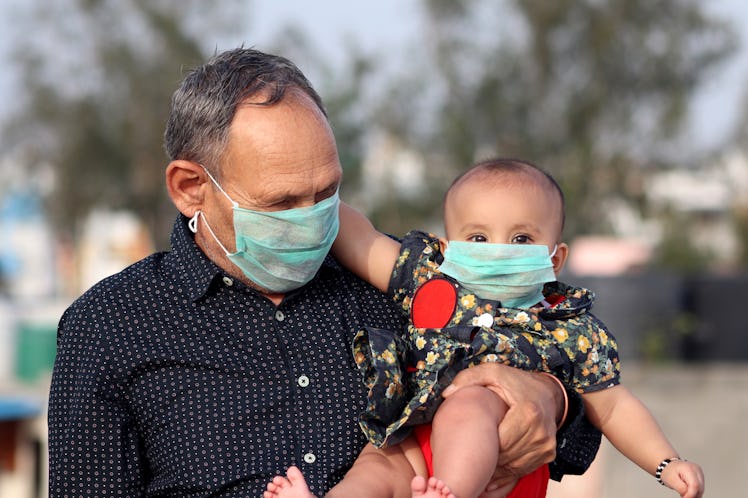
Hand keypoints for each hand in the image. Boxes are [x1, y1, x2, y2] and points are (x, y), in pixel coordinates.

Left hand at [442, 363, 559, 488]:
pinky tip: (491, 471)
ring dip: (496, 469)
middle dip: (487, 458)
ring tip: (478, 464)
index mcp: (527, 411)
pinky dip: (507, 472)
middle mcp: (540, 431)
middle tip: (469, 455)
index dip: (483, 444)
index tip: (468, 442)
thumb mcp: (493, 372)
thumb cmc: (517, 383)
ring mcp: (545, 445)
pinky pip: (523, 470)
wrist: (547, 393)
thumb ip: (469, 378)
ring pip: (514, 467)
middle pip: (507, 457)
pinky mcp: (548, 454)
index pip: (500, 442)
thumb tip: (446, 394)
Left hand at [662, 460, 704, 497]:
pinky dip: (694, 491)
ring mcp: (699, 473)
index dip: (691, 494)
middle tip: (683, 496)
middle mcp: (696, 469)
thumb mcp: (671, 480)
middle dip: (692, 495)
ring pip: (701, 489)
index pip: (695, 485)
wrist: (669, 467)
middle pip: (699, 488)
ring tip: (684, 492)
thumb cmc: (669, 471)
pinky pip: (700, 488)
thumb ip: (681, 488)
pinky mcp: (700, 477)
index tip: (684, 497)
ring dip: (694, 494)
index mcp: (688, 468)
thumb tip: (689, 496)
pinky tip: (687, 490)